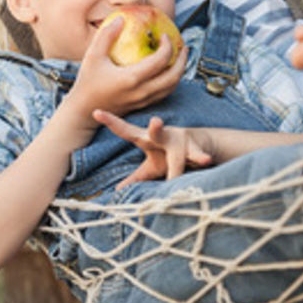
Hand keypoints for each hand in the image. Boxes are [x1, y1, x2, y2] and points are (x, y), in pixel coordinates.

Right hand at [64, 16, 188, 127]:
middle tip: (184, 46)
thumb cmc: (87, 82)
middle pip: (174, 76)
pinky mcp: (143, 105)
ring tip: (180, 57)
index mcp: (132, 78)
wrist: (83, 111)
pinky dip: (172, 80)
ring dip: (180, 71)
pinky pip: (165, 93)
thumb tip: (122, 19)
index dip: (168, 45)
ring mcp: (144, 100)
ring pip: (172, 87)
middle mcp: (142, 91)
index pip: (161, 60)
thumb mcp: (92, 56)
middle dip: (183, 60)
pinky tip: (168, 70)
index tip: (165, 35)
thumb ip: (106, 36)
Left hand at [92, 110, 212, 186]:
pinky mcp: (196, 148)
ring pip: (177, 151)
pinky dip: (201, 158)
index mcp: (147, 139)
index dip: (112, 122)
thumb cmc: (170, 156)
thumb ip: (136, 177)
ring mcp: (180, 141)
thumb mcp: (152, 167)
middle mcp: (163, 136)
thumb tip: (117, 190)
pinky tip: (206, 160)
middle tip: (155, 121)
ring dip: (176, 153)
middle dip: (155, 128)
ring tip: (179, 149)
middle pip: (155, 132)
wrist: (201, 147)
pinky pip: (197, 155)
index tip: (96, 112)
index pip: (126, 130)